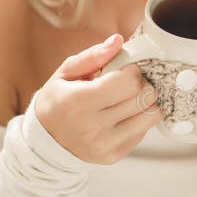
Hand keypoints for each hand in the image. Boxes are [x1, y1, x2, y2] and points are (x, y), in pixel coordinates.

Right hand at [35, 34, 162, 163]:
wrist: (45, 140)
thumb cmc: (57, 101)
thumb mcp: (66, 73)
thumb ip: (93, 56)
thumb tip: (118, 40)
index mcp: (77, 102)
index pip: (129, 83)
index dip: (132, 71)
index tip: (124, 70)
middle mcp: (91, 127)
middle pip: (143, 98)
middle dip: (141, 84)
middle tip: (127, 83)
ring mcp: (104, 145)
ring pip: (151, 115)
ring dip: (146, 102)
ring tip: (128, 99)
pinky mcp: (113, 156)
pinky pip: (145, 131)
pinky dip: (139, 119)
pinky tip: (122, 115)